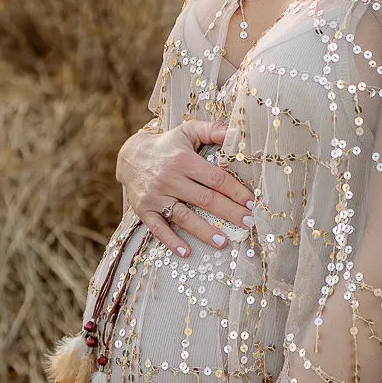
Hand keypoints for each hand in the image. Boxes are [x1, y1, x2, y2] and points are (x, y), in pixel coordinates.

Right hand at [117, 119, 254, 254]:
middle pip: (204, 200)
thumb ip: (214, 130)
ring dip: (204, 231)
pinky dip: (171, 241)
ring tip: (223, 242)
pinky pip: (158, 228)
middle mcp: (169, 179)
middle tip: (248, 223)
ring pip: (184, 217)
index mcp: (183, 159)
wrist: (130, 155)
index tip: (251, 202)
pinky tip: (186, 252)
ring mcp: (156, 196)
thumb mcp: (188, 131)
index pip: (215, 178)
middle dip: (229, 212)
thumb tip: (238, 133)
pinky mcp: (144, 209)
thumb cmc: (168, 144)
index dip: (235, 191)